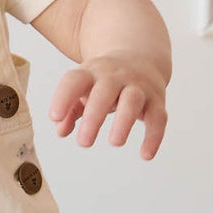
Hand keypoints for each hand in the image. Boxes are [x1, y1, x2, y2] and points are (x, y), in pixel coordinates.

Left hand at [48, 50, 167, 159]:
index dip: (63, 97)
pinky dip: (153, 136)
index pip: (75, 80)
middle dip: (94, 117)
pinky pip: (158, 117)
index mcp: (92, 72)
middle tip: (84, 143)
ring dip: (124, 121)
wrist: (141, 57)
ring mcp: (138, 86)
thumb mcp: (85, 88)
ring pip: (133, 100)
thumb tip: (61, 130)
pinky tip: (145, 155)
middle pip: (105, 91)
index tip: (54, 117)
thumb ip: (71, 109)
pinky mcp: (157, 99)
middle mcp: (116, 76)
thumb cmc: (105, 81)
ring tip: (114, 143)